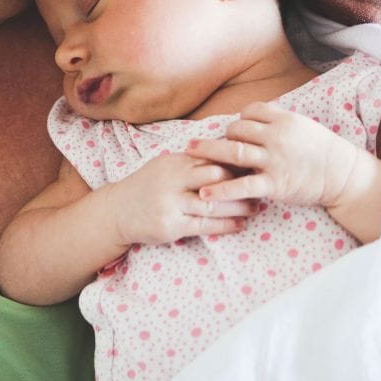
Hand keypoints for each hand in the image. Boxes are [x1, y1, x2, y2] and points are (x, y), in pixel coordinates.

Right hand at [106, 152, 257, 246]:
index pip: (211, 158)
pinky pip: (204, 225)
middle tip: (263, 184)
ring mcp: (171, 204)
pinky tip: (240, 224)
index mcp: (174, 162)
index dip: (236, 162)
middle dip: (241, 182)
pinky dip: (225, 225)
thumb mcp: (166, 166)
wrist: (118, 211)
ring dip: (238, 206)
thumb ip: (192, 161)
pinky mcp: (171, 225)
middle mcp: (172, 180)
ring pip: (213, 203)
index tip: (256, 164)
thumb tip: (227, 154)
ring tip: (256, 207)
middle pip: (215, 178)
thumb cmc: (148, 186)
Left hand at [185, 101, 363, 208]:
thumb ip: (278, 121)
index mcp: (284, 120)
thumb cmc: (323, 151)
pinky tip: (204, 193)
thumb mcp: (303, 126)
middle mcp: (277, 136)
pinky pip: (243, 186)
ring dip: (209, 152)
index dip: (239, 120)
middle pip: (238, 129)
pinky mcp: (274, 184)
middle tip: (204, 143)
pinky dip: (222, 189)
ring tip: (189, 153)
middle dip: (222, 136)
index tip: (233, 129)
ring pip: (235, 151)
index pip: (251, 112)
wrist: (343, 175)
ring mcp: (275, 160)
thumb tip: (253, 117)